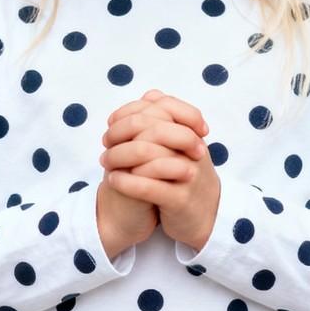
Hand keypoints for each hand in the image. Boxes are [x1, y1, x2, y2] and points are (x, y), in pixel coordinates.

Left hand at [102, 89, 220, 251]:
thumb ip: (167, 120)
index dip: (132, 111)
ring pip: (152, 157)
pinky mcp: (181, 201)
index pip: (164, 107)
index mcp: (192, 134)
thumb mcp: (181, 146)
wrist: (204, 216)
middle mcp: (194, 151)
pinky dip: (128, 182)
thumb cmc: (185, 176)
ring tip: (105, 162)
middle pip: (156, 129)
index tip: (112, 122)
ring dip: (121, 157)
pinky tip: (113, 180)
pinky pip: (151, 187)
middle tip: (105, 141)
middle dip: (123, 132)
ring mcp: (190, 175)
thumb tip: (151, 94)